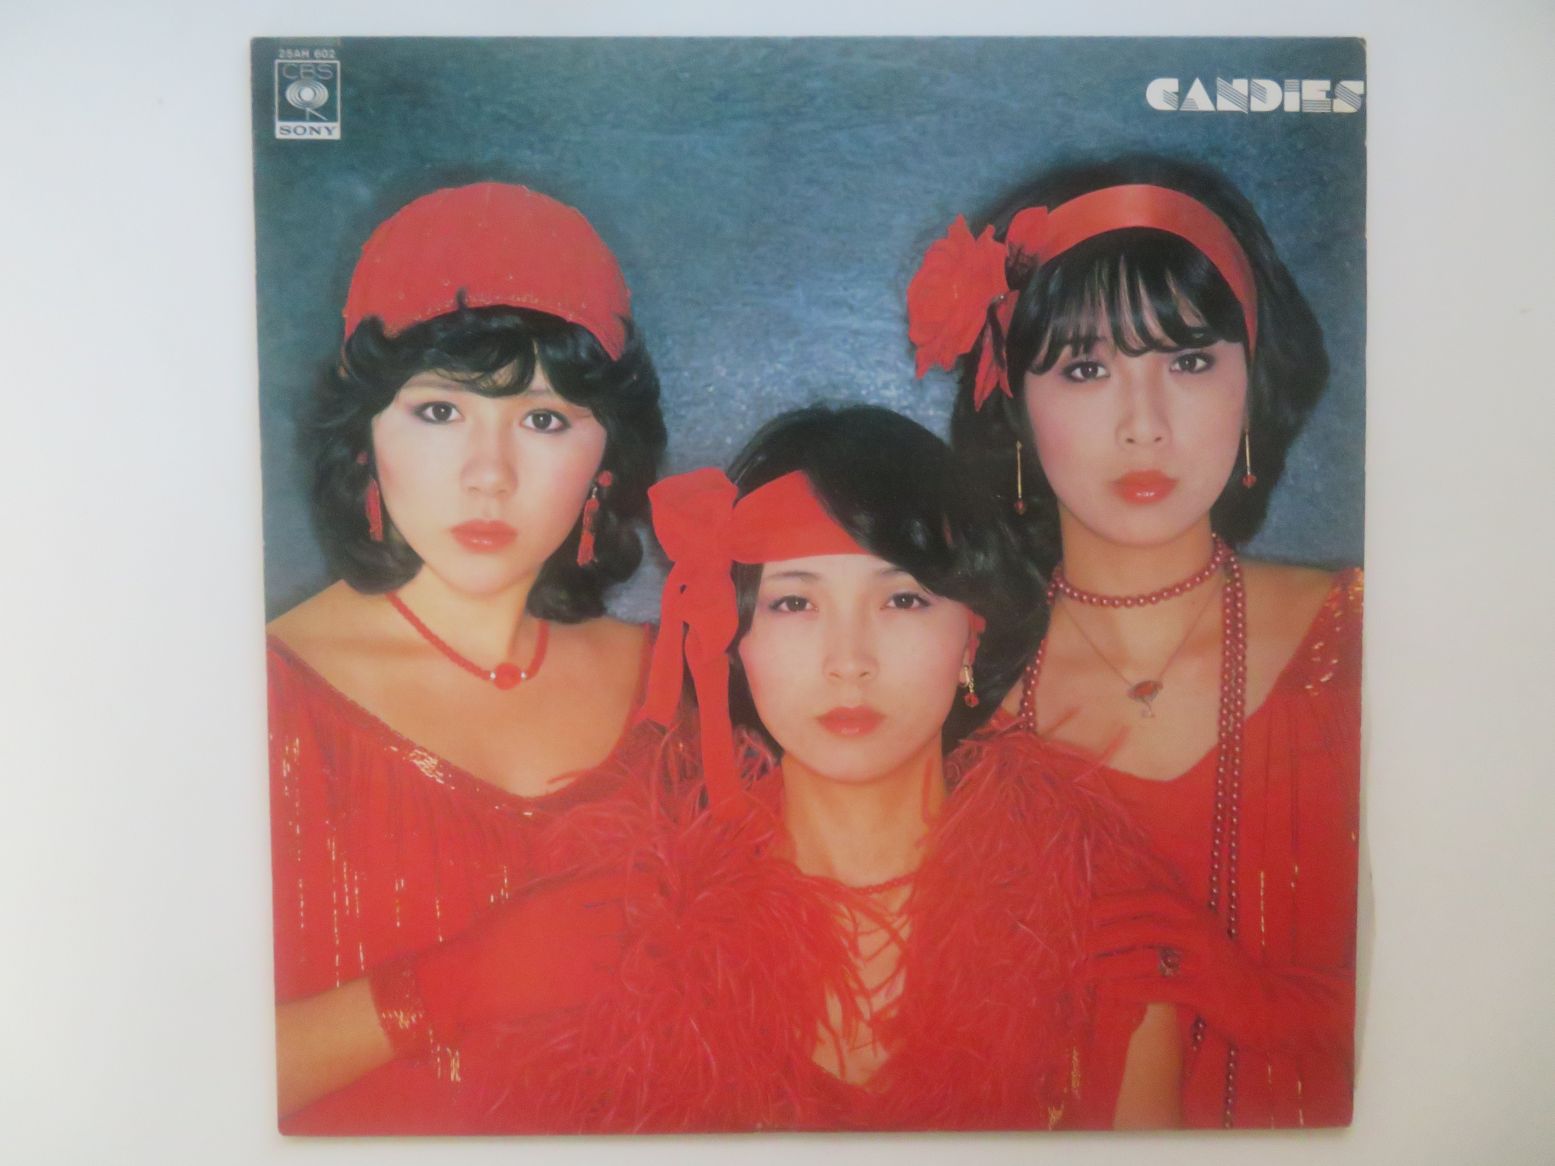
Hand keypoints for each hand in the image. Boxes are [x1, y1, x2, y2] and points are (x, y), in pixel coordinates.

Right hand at [410, 872, 636, 1043]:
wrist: (469, 978)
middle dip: (624, 922)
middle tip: (620, 927)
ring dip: (619, 950)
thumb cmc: (490, 934)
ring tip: (609, 953)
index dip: (638, 885)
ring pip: (619, 950)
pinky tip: (611, 977)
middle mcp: (575, 925)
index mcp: (560, 898)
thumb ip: (558, 890)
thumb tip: (589, 882)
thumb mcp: (524, 899)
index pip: (612, 885)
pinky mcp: (575, 991)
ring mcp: (578, 959)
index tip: (652, 886)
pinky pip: (611, 982)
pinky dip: (615, 978)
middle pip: (620, 919)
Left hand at [1086, 888, 1338, 1053]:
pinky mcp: (1205, 990)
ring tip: (1085, 972)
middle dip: (1105, 936)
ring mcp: (1203, 960)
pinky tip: (1111, 992)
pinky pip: (1160, 987)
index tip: (1087, 912)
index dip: (1116, 903)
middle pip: (1143, 927)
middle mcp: (1199, 930)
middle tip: (1078, 947)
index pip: (1149, 899)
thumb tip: (1114, 923)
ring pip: (1147, 958)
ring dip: (1110, 966)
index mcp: (1194, 913)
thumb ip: (1166, 926)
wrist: (1267, 1003)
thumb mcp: (1197, 936)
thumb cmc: (1220, 969)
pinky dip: (1132, 989)